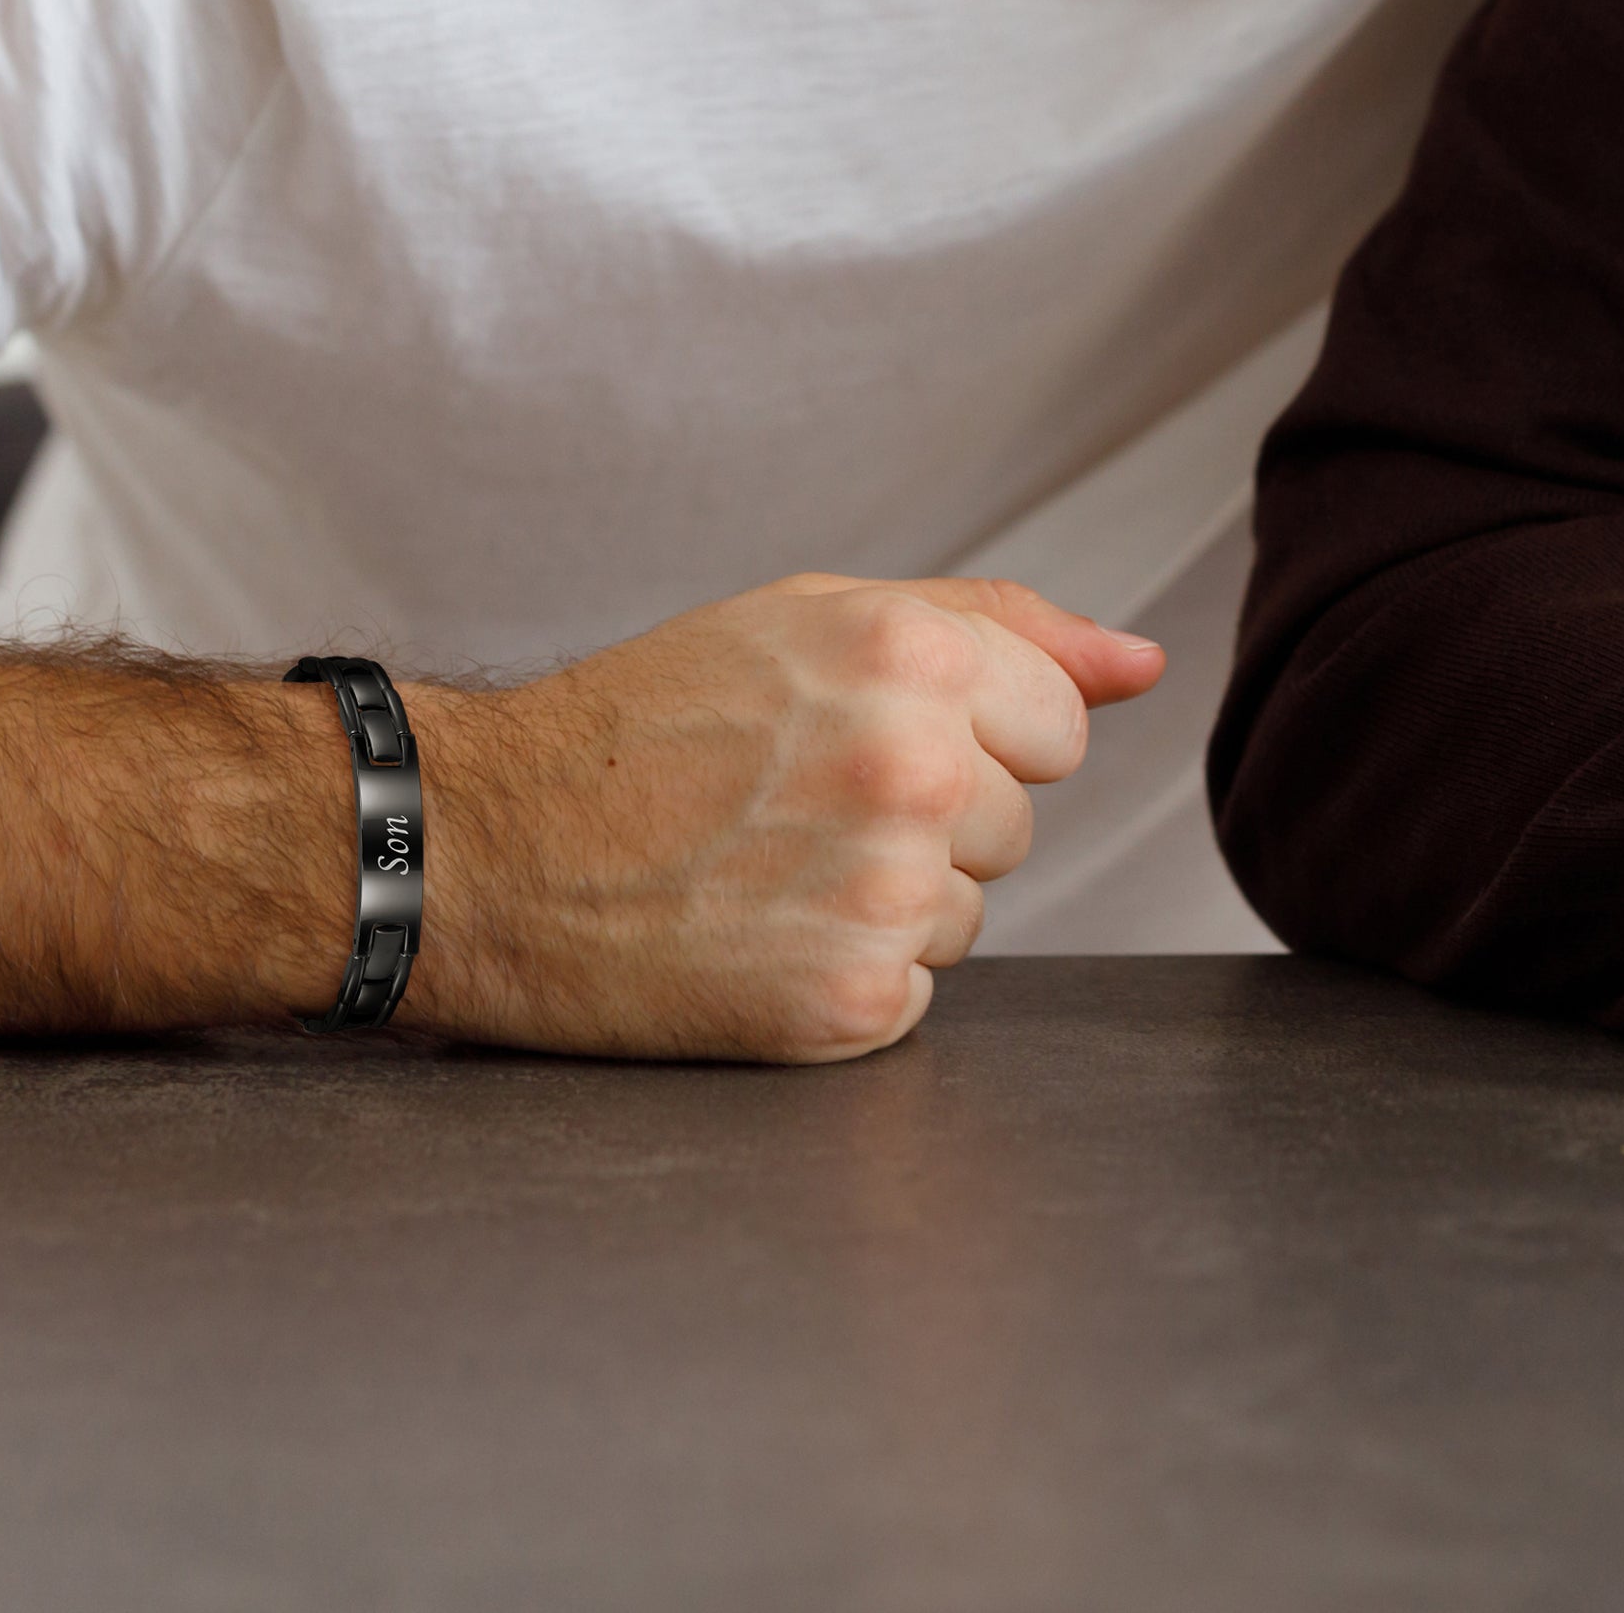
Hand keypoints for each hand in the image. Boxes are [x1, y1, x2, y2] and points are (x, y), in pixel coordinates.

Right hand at [402, 573, 1164, 1062]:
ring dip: (887, 903)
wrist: (481, 850)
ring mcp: (884, 893)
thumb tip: (1143, 665)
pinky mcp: (847, 1002)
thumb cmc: (644, 726)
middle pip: (1016, 826)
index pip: (1058, 726)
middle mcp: (913, 769)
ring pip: (969, 914)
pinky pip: (913, 995)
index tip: (860, 742)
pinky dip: (844, 980)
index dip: (967, 738)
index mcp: (913, 655)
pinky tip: (751, 940)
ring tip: (761, 870)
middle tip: (789, 809)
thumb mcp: (814, 621)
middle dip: (929, 821)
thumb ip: (1003, 627)